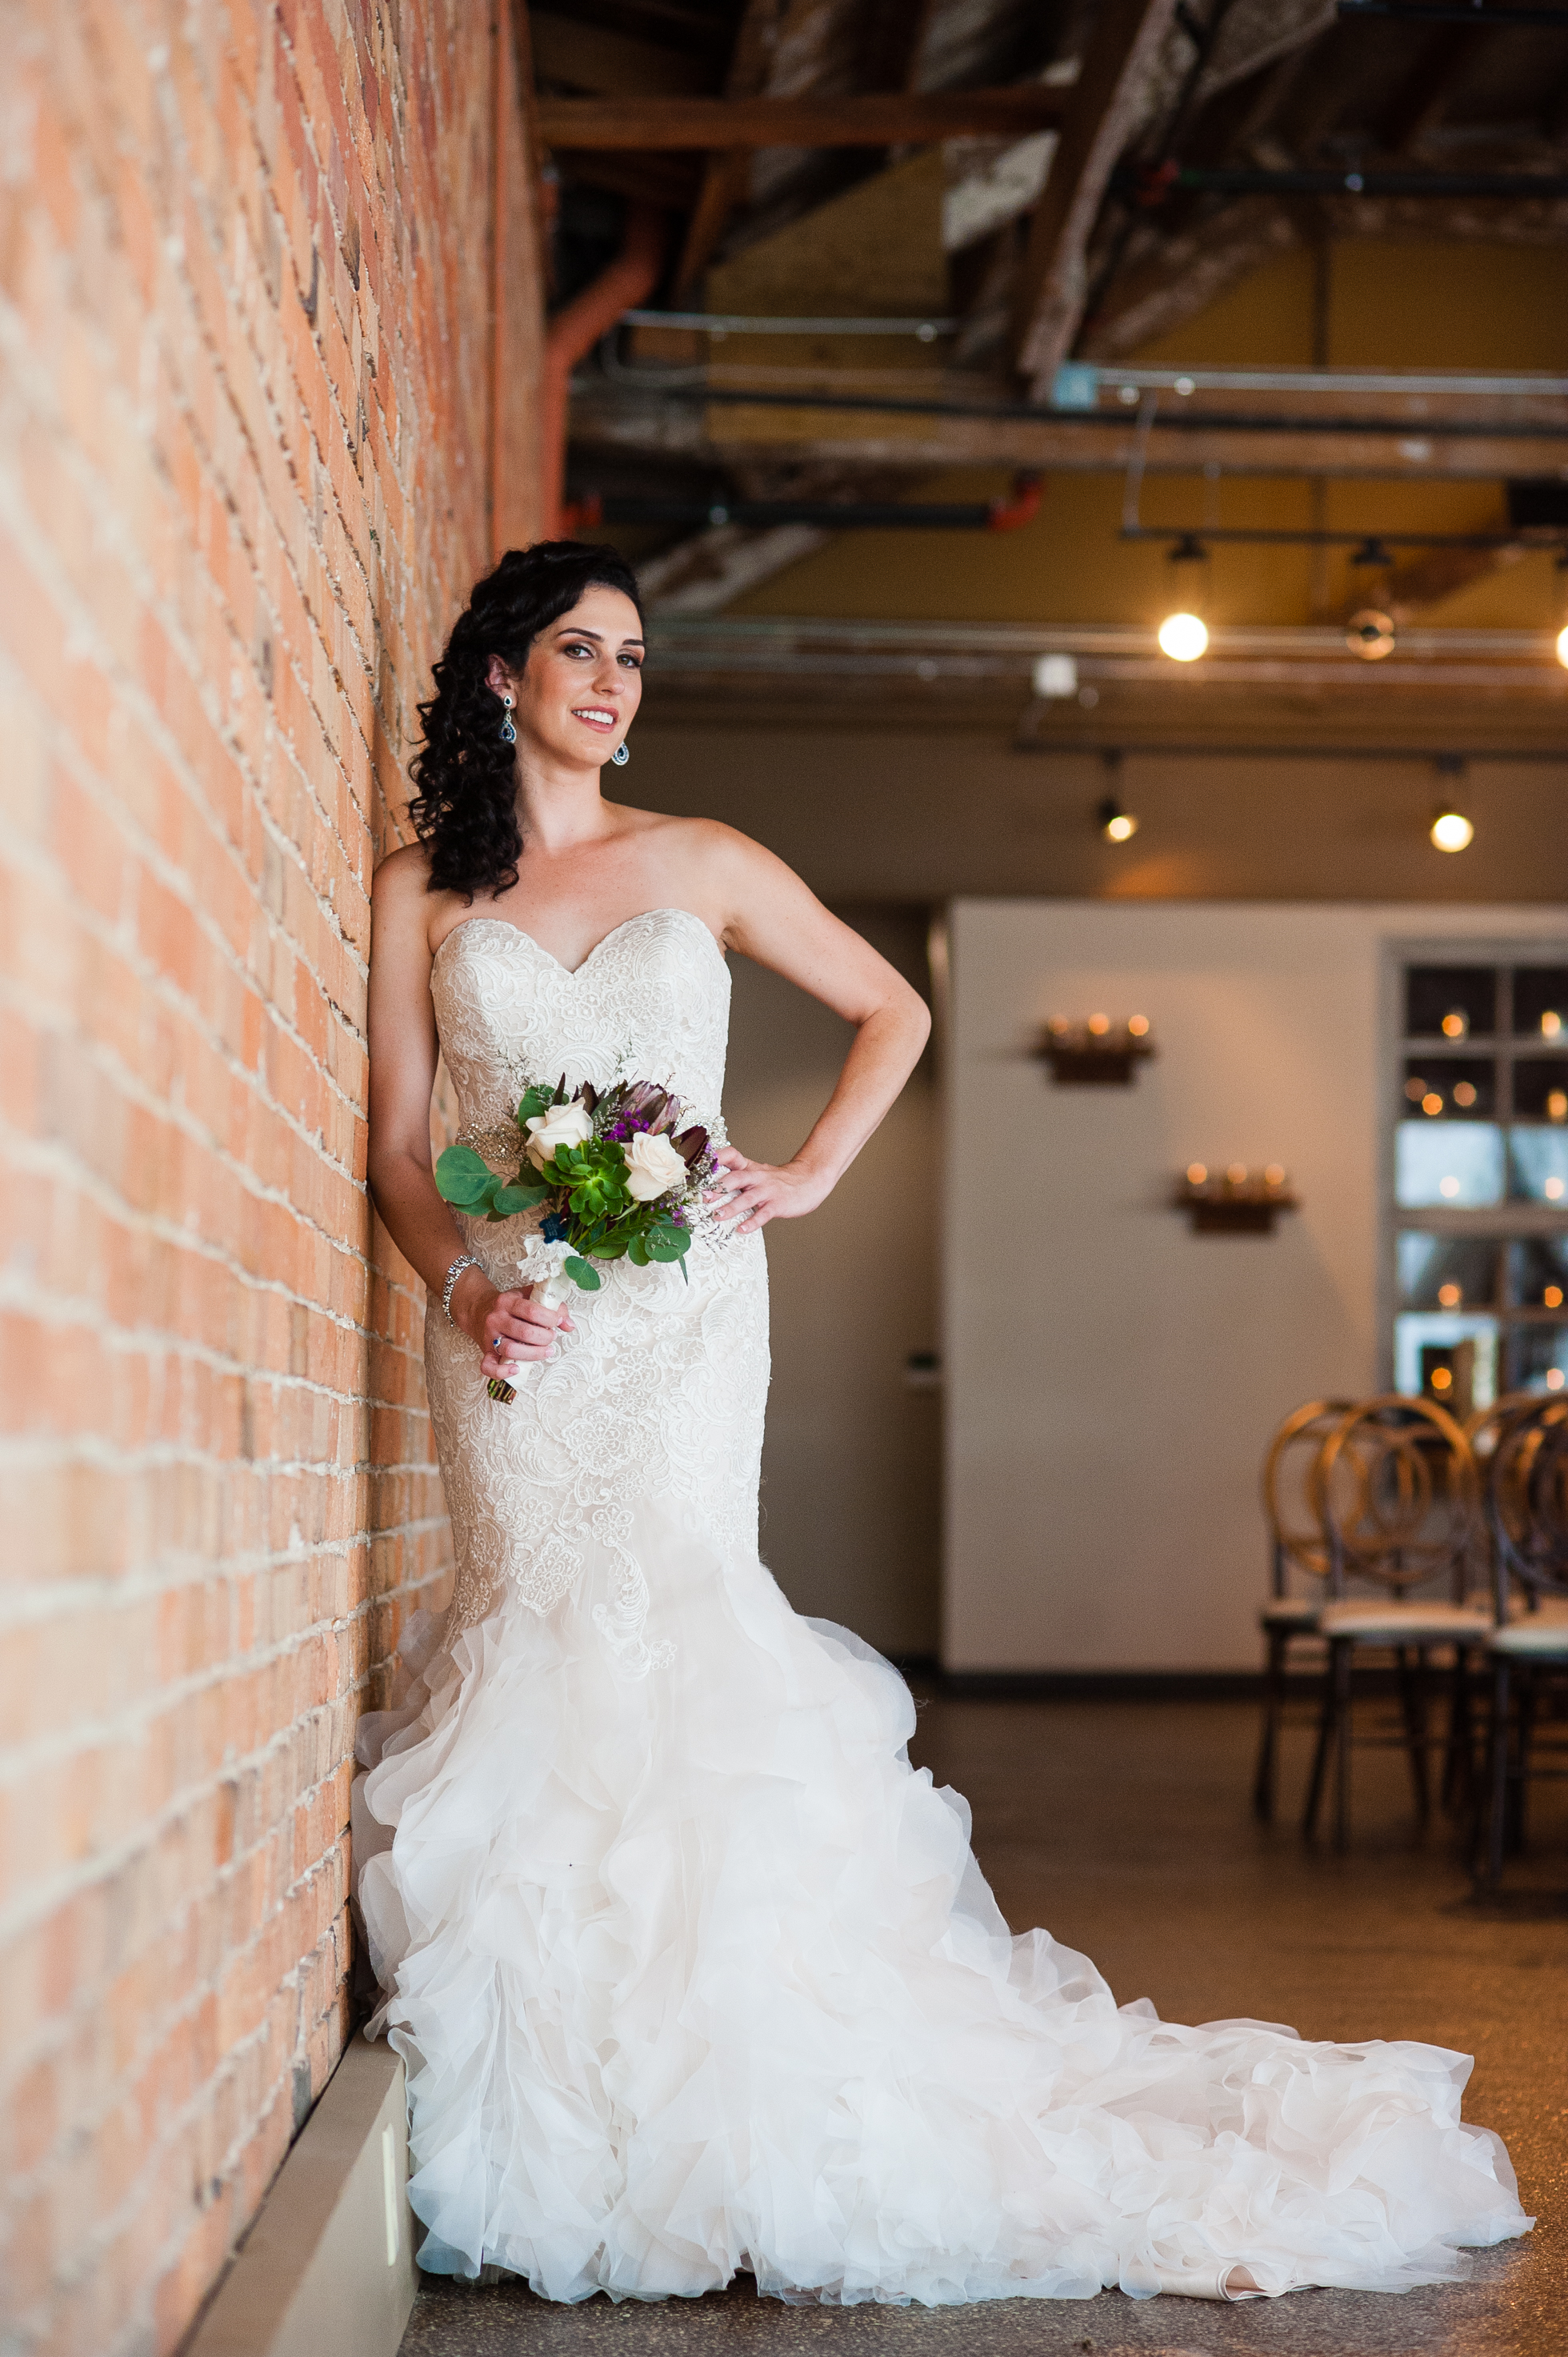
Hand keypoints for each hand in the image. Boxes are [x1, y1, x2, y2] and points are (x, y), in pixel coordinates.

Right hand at [451, 1267, 573, 1373]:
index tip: (557, 1320)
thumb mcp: (529, 1296)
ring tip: (546, 1350)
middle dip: (545, 1337)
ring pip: (511, 1350)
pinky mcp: (485, 1352)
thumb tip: (569, 1325)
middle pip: (525, 1333)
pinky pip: (489, 1367)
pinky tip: (517, 1369)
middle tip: (551, 1336)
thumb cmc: (509, 1305)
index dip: (550, 1318)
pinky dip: (502, 1372)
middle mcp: (497, 1318)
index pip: (532, 1311)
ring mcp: (490, 1337)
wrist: (478, 1309)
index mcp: (508, 1301)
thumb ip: (552, 1306)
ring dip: (534, 1354)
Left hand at [705, 1147, 831, 1235]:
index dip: (715, 1157)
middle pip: (735, 1178)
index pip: (731, 1155)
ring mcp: (768, 1190)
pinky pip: (764, 1214)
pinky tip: (742, 1229)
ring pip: (747, 1197)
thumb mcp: (757, 1173)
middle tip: (703, 1197)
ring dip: (731, 1207)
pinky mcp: (778, 1204)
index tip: (698, 1165)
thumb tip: (710, 1187)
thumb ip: (737, 1177)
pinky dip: (753, 1222)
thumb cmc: (779, 1181)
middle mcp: (757, 1177)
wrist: (809, 1180)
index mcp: (750, 1168)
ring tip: (717, 1216)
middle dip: (717, 1188)